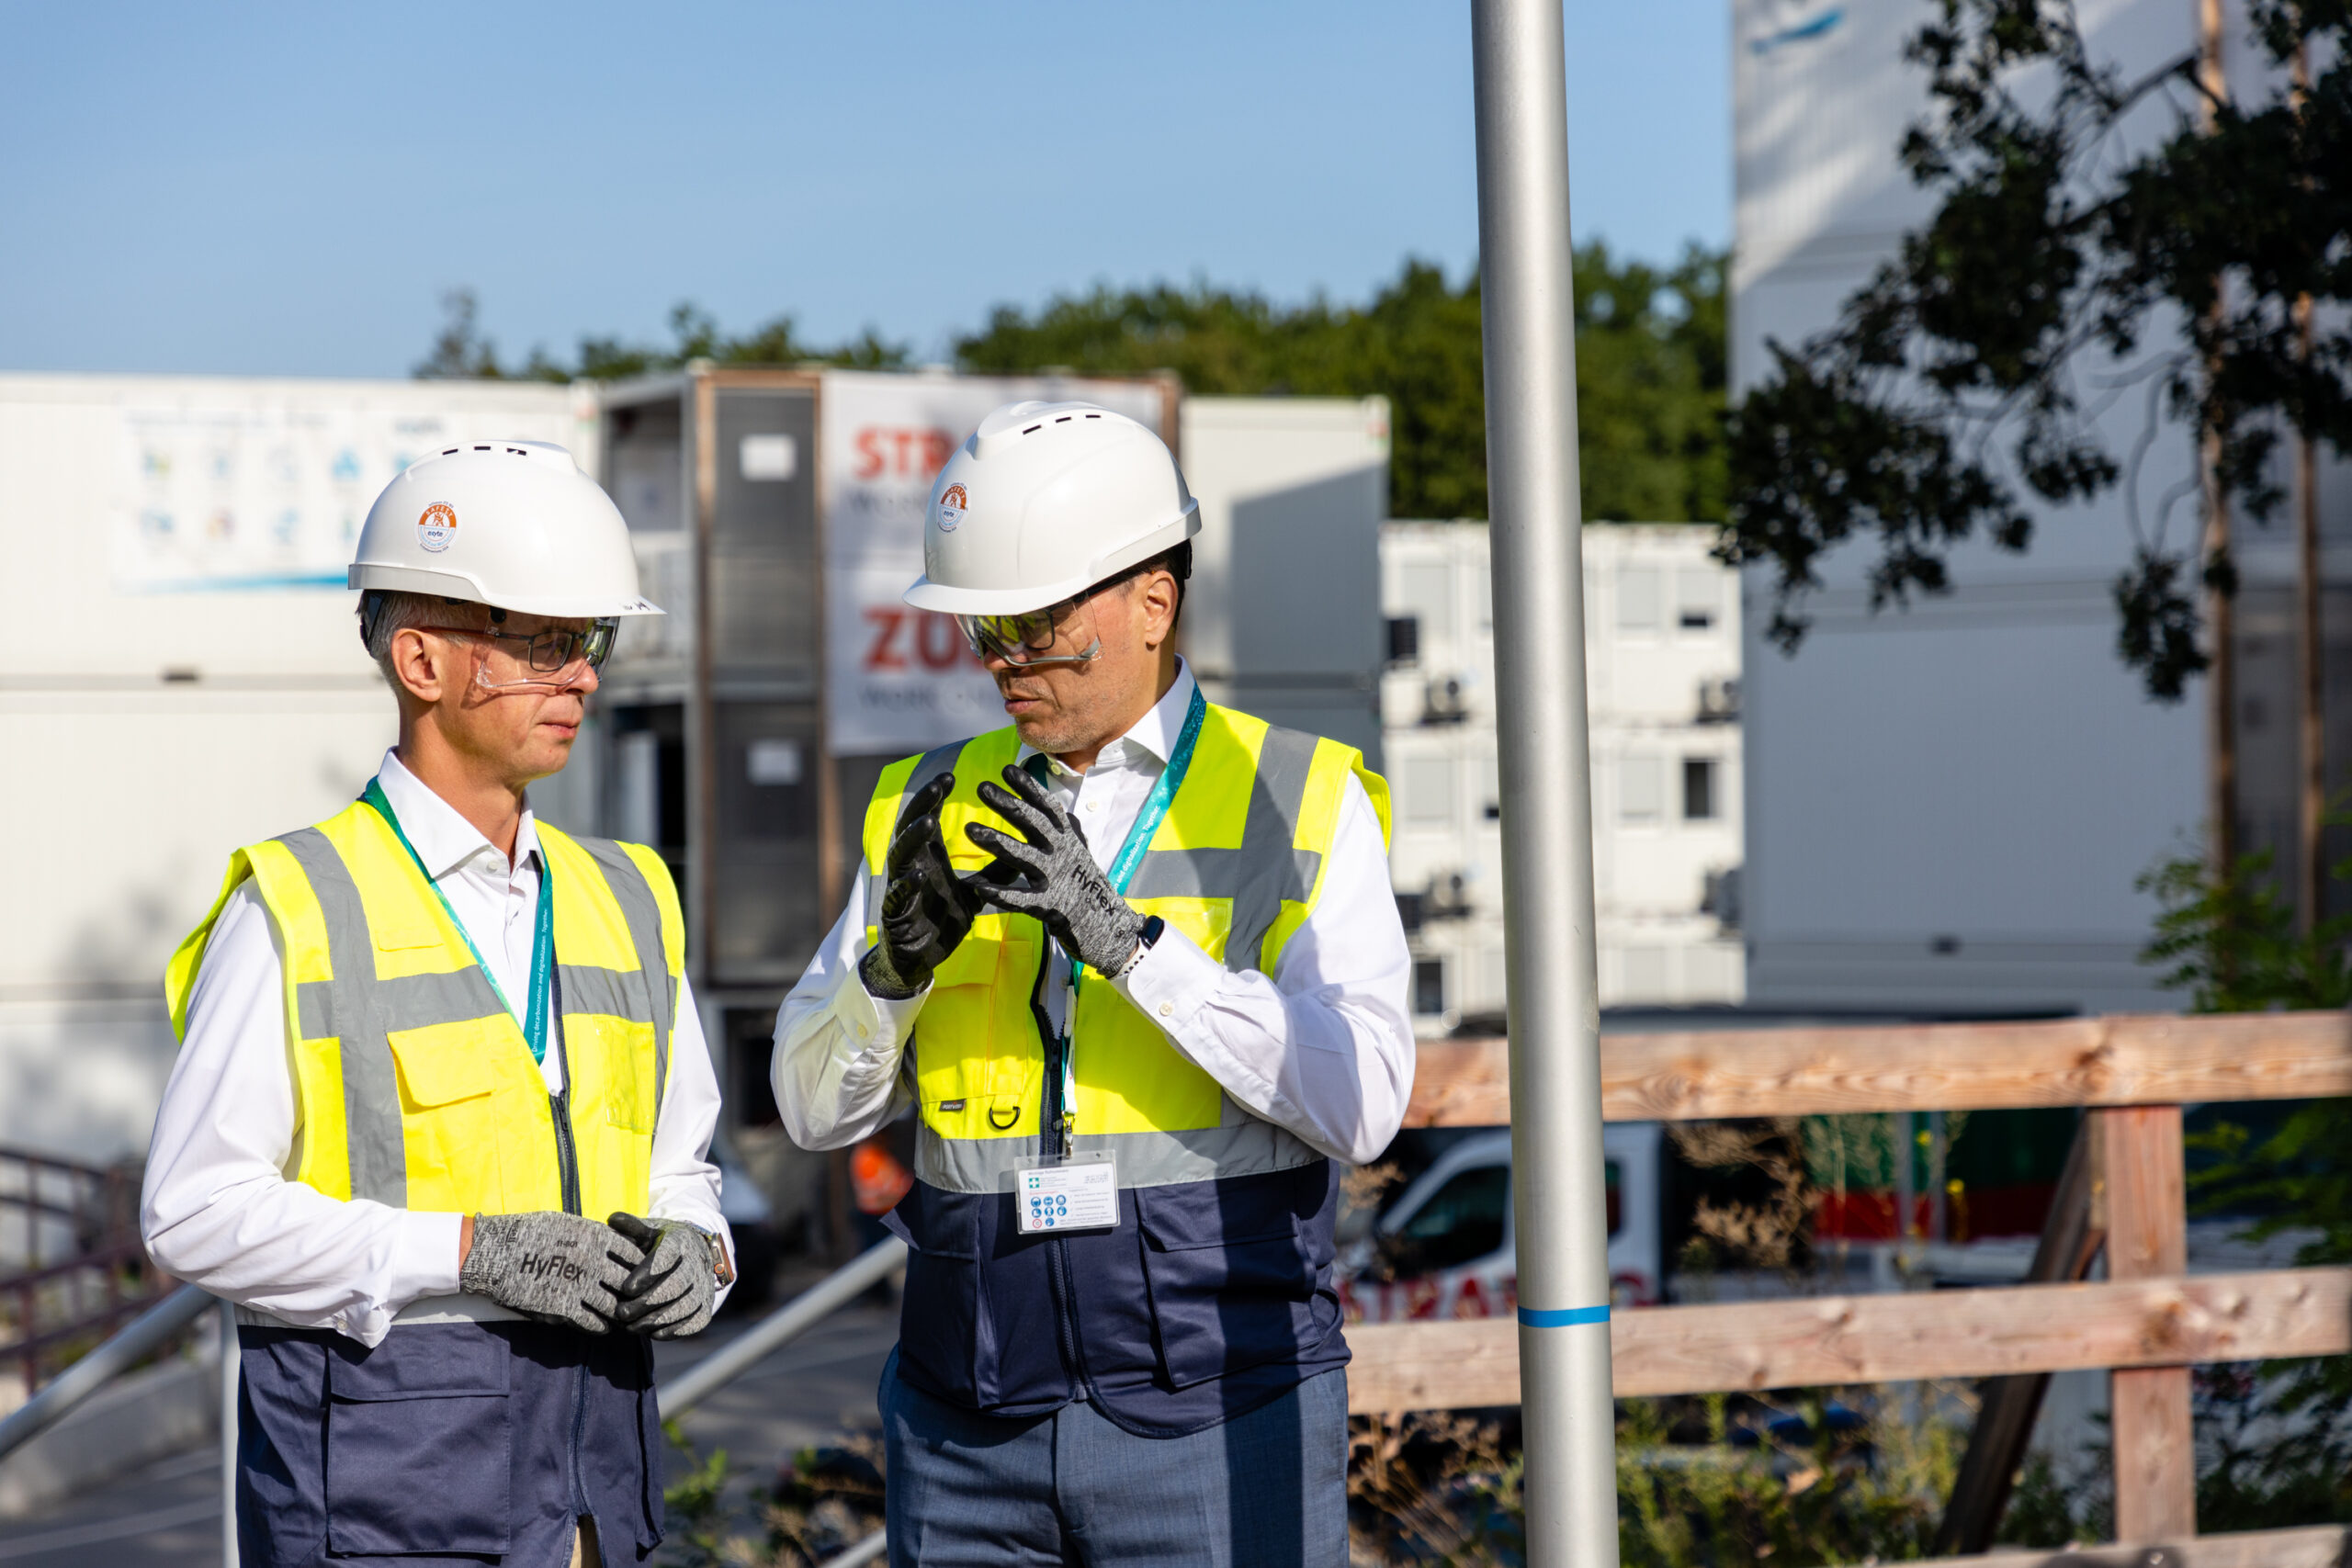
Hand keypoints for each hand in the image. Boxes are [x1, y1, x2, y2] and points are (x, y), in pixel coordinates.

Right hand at [458, 1211, 641, 1333]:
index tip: (637, 1274)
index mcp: (596, 1236)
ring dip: (617, 1312)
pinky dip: (600, 1326)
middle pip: (628, 1282)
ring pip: (614, 1306)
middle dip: (632, 1292)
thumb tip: (615, 1240)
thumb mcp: (568, 1223)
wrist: (497, 1252)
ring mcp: (580, 1285)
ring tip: (619, 1316)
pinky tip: (600, 1326)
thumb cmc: (531, 1232)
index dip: (638, 1266)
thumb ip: (593, 1234)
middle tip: (634, 1299)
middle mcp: (593, 1261)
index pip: (633, 1254)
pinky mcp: (564, 1307)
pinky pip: (593, 1322)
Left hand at [606, 1213, 718, 1338]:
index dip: (648, 1273)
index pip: (667, 1256)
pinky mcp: (706, 1307)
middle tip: (621, 1312)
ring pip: (684, 1306)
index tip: (626, 1288)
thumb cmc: (663, 1244)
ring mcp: (704, 1286)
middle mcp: (697, 1263)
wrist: (696, 1254)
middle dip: (647, 1302)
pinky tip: (652, 1332)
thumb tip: (612, 1218)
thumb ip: (631, 1227)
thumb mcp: (650, 1231)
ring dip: (656, 1319)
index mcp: (681, 1241)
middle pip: (675, 1285)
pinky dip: (673, 1330)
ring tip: (630, 1326)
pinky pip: (693, 1322)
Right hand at [860, 772, 985, 999]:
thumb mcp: (974, 892)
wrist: (919, 957)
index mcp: (926, 857)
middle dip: (922, 804)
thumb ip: (996, 873)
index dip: (934, 797)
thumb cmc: (943, 918)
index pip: (926, 818)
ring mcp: (900, 887)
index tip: (950, 776)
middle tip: (938, 785)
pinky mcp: (896, 913)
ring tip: (929, 822)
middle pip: (910, 827)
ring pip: (900, 855)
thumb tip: (1026, 853)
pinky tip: (918, 875)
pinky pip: (899, 895)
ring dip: (914, 838)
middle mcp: (910, 866)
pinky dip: (907, 884)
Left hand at [966, 765, 1145, 974]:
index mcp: (1068, 840)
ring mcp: (1056, 880)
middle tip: (982, 787)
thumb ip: (1071, 832)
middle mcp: (1062, 854)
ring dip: (996, 841)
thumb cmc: (1088, 887)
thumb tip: (1065, 810)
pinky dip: (999, 893)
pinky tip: (978, 885)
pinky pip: (1020, 899)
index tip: (1008, 770)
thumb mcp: (1082, 853)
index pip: (1048, 807)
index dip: (1029, 788)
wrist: (1110, 927)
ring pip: (1023, 856)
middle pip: (1033, 824)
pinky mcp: (1050, 907)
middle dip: (1007, 804)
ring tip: (970, 829)